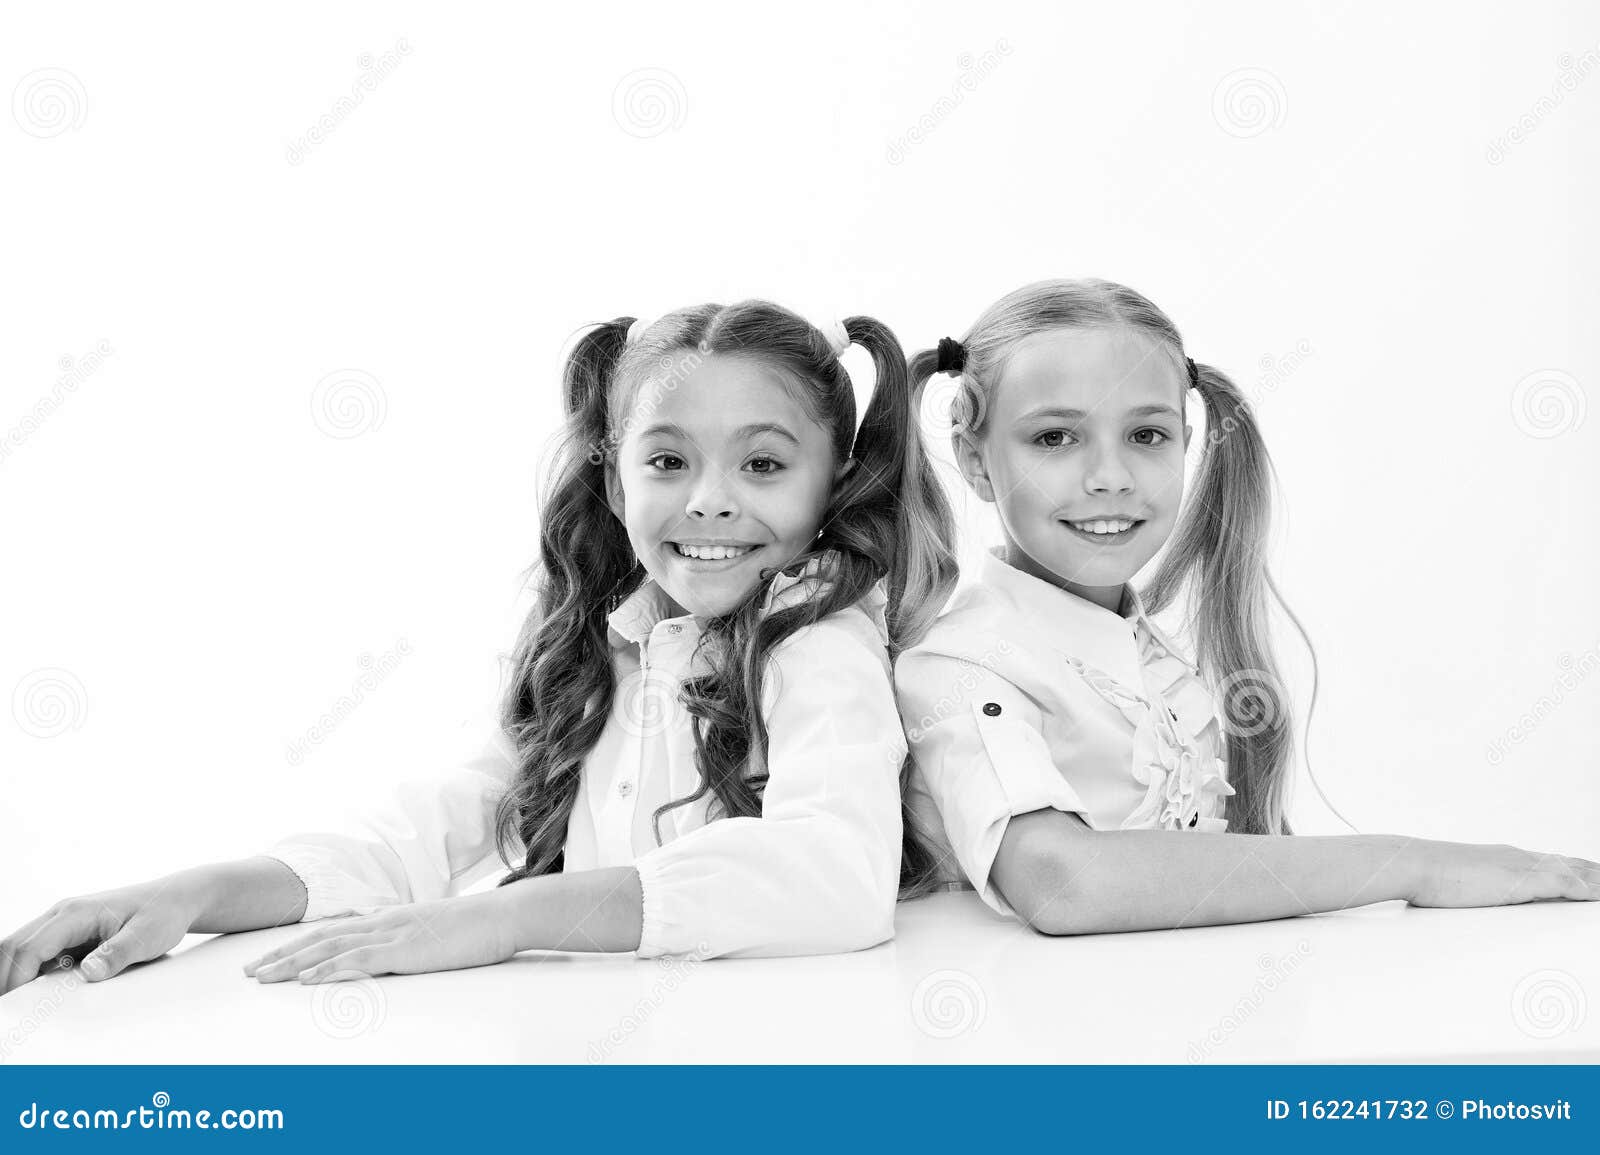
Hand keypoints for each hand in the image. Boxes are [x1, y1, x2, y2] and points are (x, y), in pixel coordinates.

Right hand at [0, 876, 200, 994]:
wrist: (174, 900)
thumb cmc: (162, 913)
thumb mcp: (147, 935)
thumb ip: (118, 953)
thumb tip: (89, 973)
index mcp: (76, 913)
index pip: (29, 947)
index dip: (16, 977)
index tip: (16, 1005)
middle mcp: (61, 917)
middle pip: (13, 948)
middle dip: (4, 980)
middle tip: (10, 1012)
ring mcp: (61, 927)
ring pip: (20, 952)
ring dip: (15, 978)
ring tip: (20, 1008)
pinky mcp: (67, 937)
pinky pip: (37, 957)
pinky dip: (30, 977)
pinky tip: (39, 997)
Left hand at [243, 890, 518, 983]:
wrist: (501, 916)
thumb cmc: (474, 927)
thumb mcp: (432, 932)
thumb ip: (406, 940)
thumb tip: (388, 951)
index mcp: (387, 919)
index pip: (331, 931)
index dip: (298, 945)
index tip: (269, 958)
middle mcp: (381, 922)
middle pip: (320, 938)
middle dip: (281, 955)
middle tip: (249, 972)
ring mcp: (392, 935)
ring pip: (331, 948)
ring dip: (293, 964)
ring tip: (264, 977)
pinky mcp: (404, 950)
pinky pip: (359, 961)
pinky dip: (329, 969)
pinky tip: (307, 979)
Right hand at [1407, 840, 1599, 907]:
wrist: (1413, 863)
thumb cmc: (1425, 874)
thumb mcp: (1456, 880)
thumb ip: (1473, 887)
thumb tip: (1472, 898)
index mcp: (1505, 858)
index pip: (1552, 862)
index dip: (1577, 868)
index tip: (1594, 873)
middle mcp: (1519, 858)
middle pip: (1571, 864)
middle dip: (1595, 872)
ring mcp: (1522, 866)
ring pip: (1576, 871)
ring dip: (1598, 879)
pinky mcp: (1523, 880)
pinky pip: (1568, 883)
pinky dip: (1589, 889)